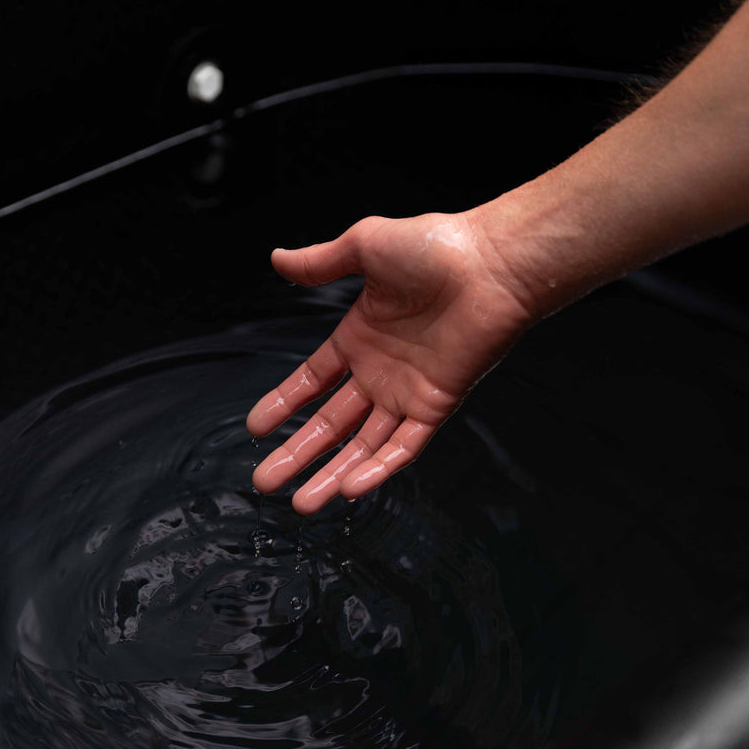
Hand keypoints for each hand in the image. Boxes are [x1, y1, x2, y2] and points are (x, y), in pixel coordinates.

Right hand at [247, 211, 534, 512]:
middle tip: (266, 482)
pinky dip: (379, 469)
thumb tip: (277, 258)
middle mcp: (381, 372)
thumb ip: (321, 262)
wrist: (491, 264)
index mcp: (360, 337)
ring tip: (301, 503)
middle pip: (330, 424)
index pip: (313, 382)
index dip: (284, 405)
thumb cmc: (436, 247)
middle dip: (298, 454)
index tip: (257, 428)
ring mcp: (407, 393)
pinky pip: (403, 447)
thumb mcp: (364, 245)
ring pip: (363, 445)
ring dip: (332, 475)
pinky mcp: (435, 405)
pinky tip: (350, 490)